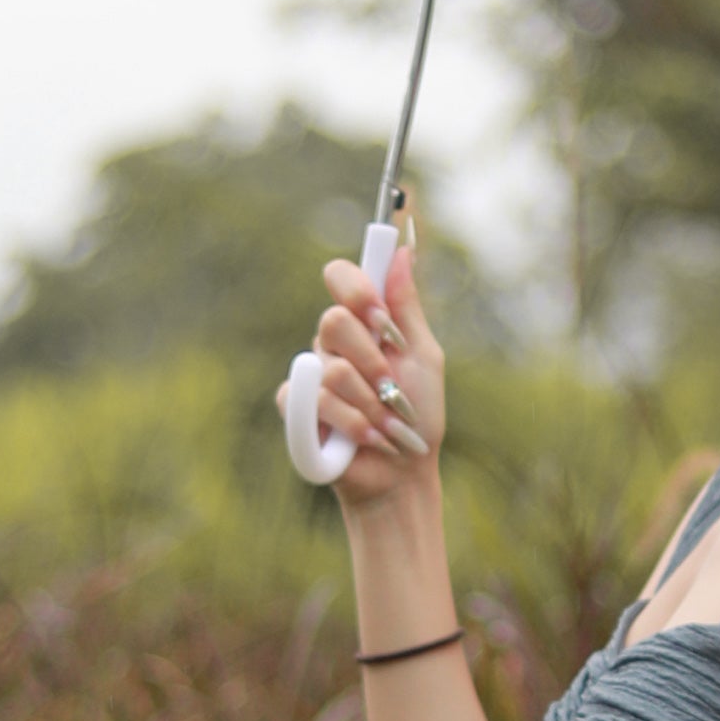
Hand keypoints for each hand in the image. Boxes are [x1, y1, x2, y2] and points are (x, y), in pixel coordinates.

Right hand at [309, 219, 445, 490]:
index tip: (380, 316)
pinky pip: (312, 401)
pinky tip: (366, 438)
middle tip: (391, 385)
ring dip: (370, 403)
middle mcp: (333, 343)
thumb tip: (403, 250)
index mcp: (363, 323)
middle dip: (372, 361)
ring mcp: (312, 375)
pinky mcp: (296, 407)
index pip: (341, 277)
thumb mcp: (423, 355)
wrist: (404, 471)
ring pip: (332, 370)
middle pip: (332, 321)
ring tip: (385, 422)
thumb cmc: (418, 414)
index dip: (355, 288)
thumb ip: (407, 307)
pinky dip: (350, 423)